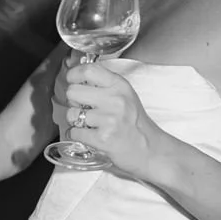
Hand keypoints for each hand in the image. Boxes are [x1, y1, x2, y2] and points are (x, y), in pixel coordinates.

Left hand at [57, 60, 161, 176]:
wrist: (149, 149)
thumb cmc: (134, 123)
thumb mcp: (125, 95)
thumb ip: (104, 84)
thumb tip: (77, 77)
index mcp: (120, 86)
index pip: (88, 70)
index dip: (73, 74)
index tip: (71, 80)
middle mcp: (115, 100)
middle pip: (73, 91)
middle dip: (73, 101)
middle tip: (84, 108)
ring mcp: (109, 119)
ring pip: (71, 113)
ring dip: (75, 120)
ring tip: (90, 124)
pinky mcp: (102, 138)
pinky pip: (74, 132)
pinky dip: (77, 135)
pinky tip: (90, 135)